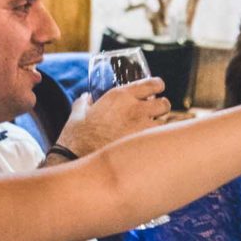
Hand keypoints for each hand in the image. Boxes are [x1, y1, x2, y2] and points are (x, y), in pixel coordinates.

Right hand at [54, 79, 169, 159]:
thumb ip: (84, 102)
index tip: (157, 90)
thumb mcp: (78, 113)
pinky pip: (157, 140)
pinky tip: (147, 144)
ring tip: (149, 130)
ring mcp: (142, 127)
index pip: (153, 84)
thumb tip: (86, 97)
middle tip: (154, 113)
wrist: (76, 157)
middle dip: (161, 108)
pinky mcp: (143, 145)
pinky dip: (155, 140)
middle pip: (164, 104)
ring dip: (159, 126)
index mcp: (121, 96)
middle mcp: (135, 108)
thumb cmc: (77, 135)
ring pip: (164, 123)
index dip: (158, 86)